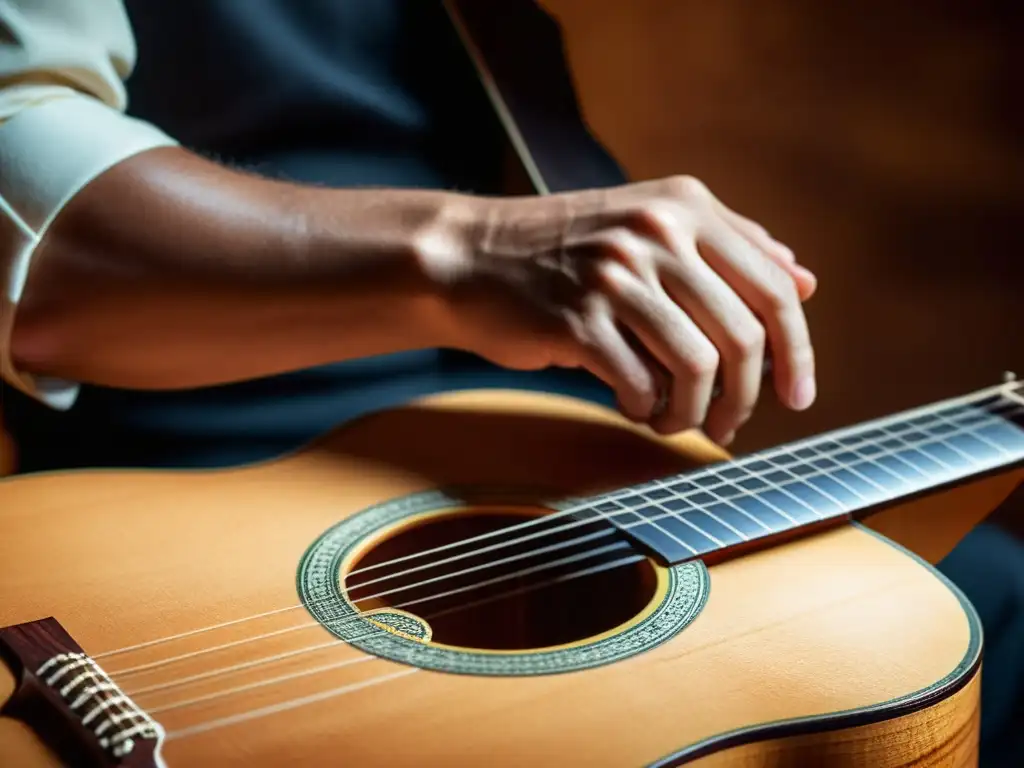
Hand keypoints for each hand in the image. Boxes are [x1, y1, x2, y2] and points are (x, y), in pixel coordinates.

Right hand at [426, 175, 816, 444]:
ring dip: (693, 412)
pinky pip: (639, 383)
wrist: (470, 256)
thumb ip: (729, 246)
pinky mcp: (577, 318)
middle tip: (728, 423)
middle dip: (745, 397)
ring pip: (698, 367)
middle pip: (743, 337)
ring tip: (673, 419)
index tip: (798, 395)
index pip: (773, 289)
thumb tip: (802, 280)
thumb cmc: (565, 250)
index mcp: (686, 207)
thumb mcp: (650, 225)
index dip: (797, 353)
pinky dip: (645, 408)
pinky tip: (633, 406)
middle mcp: (657, 232)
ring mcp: (615, 274)